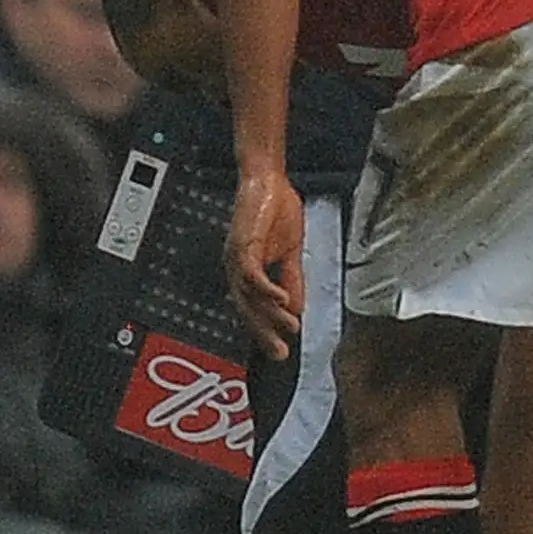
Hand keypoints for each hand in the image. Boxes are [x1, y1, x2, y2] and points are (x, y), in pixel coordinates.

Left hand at [227, 166, 305, 360]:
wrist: (266, 179)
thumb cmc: (275, 209)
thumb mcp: (291, 251)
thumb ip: (292, 279)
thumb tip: (296, 307)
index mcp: (247, 272)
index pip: (254, 309)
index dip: (266, 331)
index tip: (282, 350)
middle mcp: (236, 269)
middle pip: (247, 309)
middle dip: (264, 334)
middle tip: (279, 354)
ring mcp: (237, 258)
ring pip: (249, 296)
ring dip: (269, 314)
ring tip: (289, 329)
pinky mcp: (243, 245)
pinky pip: (253, 274)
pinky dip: (267, 289)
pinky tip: (283, 300)